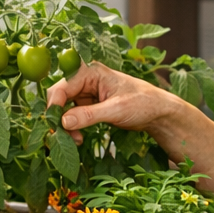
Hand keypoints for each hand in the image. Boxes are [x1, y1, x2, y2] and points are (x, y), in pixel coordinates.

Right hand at [46, 62, 185, 144]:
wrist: (158, 113)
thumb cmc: (144, 103)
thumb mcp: (116, 109)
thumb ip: (89, 115)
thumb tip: (63, 122)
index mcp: (91, 72)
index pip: (63, 86)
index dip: (55, 105)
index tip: (54, 124)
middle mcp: (85, 80)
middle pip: (59, 97)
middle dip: (58, 117)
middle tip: (61, 136)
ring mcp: (86, 93)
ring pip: (63, 108)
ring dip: (65, 125)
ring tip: (74, 140)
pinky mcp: (88, 105)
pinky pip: (71, 116)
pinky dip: (72, 128)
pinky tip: (77, 137)